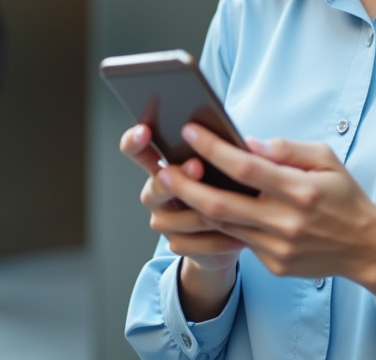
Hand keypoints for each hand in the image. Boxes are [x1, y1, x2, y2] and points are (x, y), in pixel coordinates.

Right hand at [120, 124, 243, 320]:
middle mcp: (155, 192)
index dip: (134, 140)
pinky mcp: (176, 244)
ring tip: (235, 205)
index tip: (144, 131)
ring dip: (207, 212)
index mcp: (162, 164)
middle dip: (179, 177)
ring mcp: (163, 220)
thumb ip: (225, 150)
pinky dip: (218, 239)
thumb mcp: (227, 162)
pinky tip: (238, 234)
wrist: (232, 230)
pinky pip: (194, 243)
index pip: (136, 149)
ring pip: (179, 218)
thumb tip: (240, 143)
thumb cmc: (228, 185)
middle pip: (156, 186)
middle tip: (198, 166)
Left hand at [161, 123, 375, 323]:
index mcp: (301, 190)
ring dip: (193, 208)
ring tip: (172, 189)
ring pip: (223, 227)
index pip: (247, 168)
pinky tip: (200, 211)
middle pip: (222, 204)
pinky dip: (217, 226)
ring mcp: (278, 247)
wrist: (366, 247)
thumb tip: (248, 142)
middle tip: (163, 169)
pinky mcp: (273, 265)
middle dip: (186, 186)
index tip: (191, 132)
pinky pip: (237, 241)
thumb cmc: (344, 196)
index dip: (214, 149)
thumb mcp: (326, 159)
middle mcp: (287, 222)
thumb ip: (287, 149)